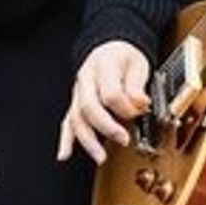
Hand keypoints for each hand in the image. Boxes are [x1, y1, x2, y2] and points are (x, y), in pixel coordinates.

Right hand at [57, 41, 150, 164]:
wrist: (109, 48)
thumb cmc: (123, 57)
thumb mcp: (137, 64)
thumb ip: (137, 85)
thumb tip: (140, 102)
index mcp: (103, 66)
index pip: (111, 93)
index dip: (126, 107)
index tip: (139, 112)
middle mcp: (86, 80)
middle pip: (89, 107)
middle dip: (106, 127)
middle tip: (123, 139)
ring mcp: (78, 93)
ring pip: (77, 118)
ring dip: (87, 140)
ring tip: (100, 156)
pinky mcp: (75, 104)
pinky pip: (67, 122)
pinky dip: (66, 140)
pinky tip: (65, 154)